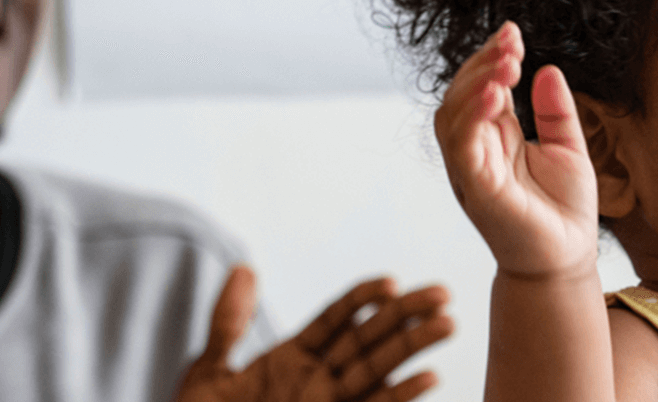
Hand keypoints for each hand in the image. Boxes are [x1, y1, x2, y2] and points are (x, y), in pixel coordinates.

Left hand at [176, 266, 453, 401]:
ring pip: (377, 370)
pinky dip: (399, 395)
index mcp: (293, 358)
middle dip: (405, 316)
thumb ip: (229, 322)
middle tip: (442, 293)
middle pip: (368, 338)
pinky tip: (428, 378)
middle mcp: (318, 380)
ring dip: (413, 348)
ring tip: (447, 323)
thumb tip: (244, 268)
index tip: (391, 282)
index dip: (363, 298)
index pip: (337, 318)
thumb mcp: (210, 373)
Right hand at [435, 22, 599, 277]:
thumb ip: (555, 111)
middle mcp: (476, 152)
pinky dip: (473, 118)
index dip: (491, 58)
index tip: (512, 32)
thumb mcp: (567, 148)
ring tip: (505, 64)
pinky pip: (463, 148)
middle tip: (511, 44)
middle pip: (460, 96)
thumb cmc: (564, 210)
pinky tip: (495, 95)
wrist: (568, 259)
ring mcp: (472, 171)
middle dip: (481, 64)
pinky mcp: (478, 191)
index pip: (480, 88)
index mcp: (494, 139)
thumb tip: (547, 69)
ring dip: (475, 84)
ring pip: (452, 117)